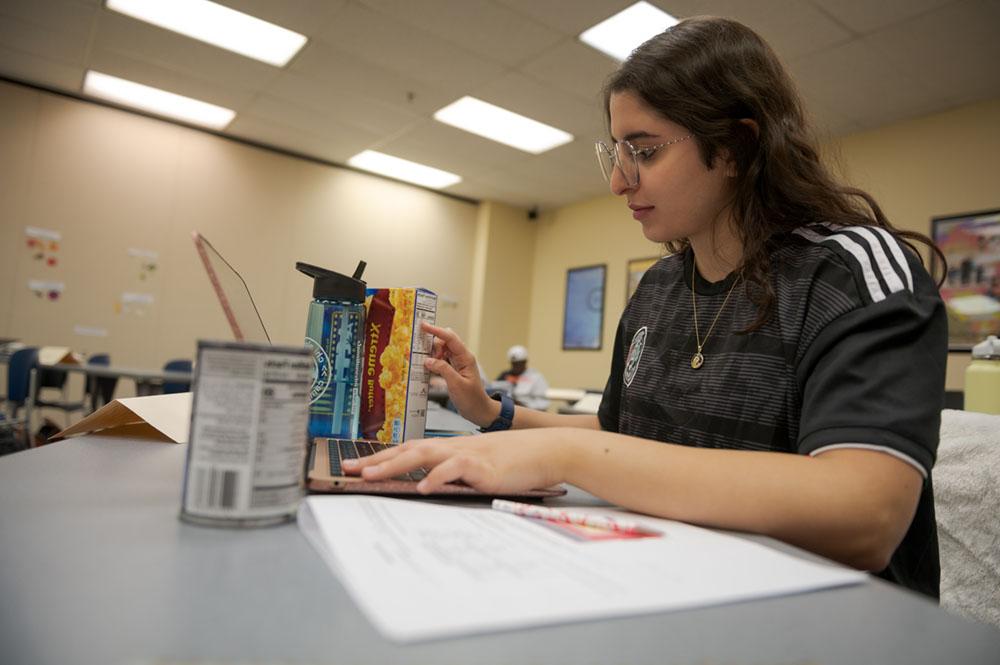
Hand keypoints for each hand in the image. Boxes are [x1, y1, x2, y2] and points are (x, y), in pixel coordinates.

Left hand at [341, 430, 569, 493]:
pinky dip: (437, 478)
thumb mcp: (478, 465)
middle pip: (408, 450)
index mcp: (450, 448)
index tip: (355, 465)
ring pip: (424, 455)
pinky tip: (422, 488)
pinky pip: (455, 470)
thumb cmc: (513, 460)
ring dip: (395, 465)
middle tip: (348, 470)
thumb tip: (428, 484)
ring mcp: (467, 455)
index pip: (409, 450)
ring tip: (370, 476)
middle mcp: (453, 448)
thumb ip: (453, 472)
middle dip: (376, 461)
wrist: (544, 451)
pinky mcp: (482, 467)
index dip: (381, 457)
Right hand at [420, 322, 494, 425]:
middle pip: (445, 342)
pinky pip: (442, 361)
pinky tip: (429, 368)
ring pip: (442, 351)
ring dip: (433, 355)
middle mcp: (462, 358)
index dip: (436, 331)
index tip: (424, 326)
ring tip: (426, 364)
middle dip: (433, 346)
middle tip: (424, 356)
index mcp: (466, 358)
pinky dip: (434, 362)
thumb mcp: (456, 384)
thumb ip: (442, 369)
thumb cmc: (472, 399)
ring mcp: (458, 364)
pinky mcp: (454, 370)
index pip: (450, 338)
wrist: (479, 411)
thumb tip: (428, 360)